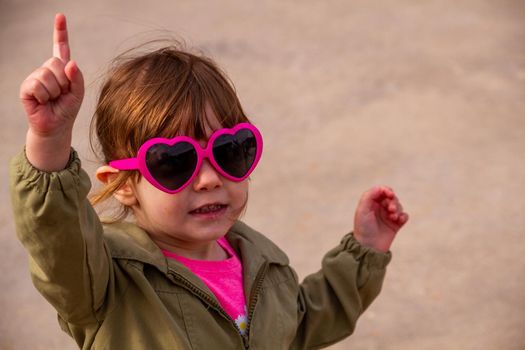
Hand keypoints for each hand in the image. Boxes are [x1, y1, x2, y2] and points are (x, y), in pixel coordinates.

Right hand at [20, 13, 83, 170]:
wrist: (56, 126)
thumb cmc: (67, 109)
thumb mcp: (78, 93)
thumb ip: (77, 77)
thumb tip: (70, 63)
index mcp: (62, 69)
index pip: (61, 47)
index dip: (60, 32)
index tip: (60, 16)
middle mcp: (47, 69)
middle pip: (57, 63)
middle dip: (64, 81)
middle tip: (61, 94)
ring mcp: (36, 77)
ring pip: (48, 75)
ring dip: (55, 90)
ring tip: (53, 99)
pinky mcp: (27, 87)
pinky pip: (38, 85)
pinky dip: (44, 95)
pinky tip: (43, 101)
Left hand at [353, 186, 408, 252]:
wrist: (368, 247)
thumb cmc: (363, 228)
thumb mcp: (362, 210)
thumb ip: (369, 196)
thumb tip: (380, 188)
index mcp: (371, 203)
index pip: (381, 191)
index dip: (386, 190)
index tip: (389, 195)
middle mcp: (379, 208)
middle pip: (391, 197)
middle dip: (393, 201)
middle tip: (391, 209)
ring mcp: (388, 216)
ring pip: (398, 206)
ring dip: (398, 209)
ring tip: (393, 217)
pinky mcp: (395, 225)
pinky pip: (404, 216)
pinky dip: (403, 216)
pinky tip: (399, 220)